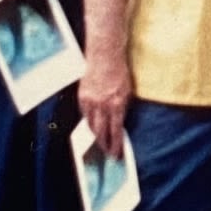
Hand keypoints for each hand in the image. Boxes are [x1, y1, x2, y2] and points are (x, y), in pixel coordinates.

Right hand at [78, 40, 131, 159]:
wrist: (105, 55)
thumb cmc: (120, 72)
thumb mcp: (127, 92)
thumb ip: (122, 109)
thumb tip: (118, 125)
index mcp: (117, 104)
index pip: (116, 131)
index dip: (116, 145)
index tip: (116, 154)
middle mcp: (103, 104)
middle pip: (101, 132)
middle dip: (104, 145)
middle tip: (107, 153)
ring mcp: (91, 101)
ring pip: (91, 125)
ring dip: (96, 136)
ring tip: (100, 142)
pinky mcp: (82, 96)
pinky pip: (85, 115)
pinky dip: (89, 122)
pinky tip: (93, 126)